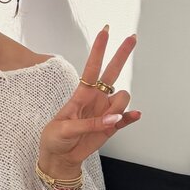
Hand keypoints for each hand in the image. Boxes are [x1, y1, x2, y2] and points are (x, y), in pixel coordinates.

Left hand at [39, 27, 140, 175]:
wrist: (59, 157)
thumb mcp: (64, 129)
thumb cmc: (55, 138)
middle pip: (112, 72)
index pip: (92, 67)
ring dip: (118, 107)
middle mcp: (95, 99)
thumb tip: (113, 119)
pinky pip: (126, 119)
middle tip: (132, 38)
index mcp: (81, 94)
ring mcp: (105, 112)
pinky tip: (134, 116)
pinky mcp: (111, 127)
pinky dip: (131, 117)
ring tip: (105, 121)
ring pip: (122, 98)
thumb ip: (88, 123)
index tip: (105, 31)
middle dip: (122, 54)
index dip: (98, 49)